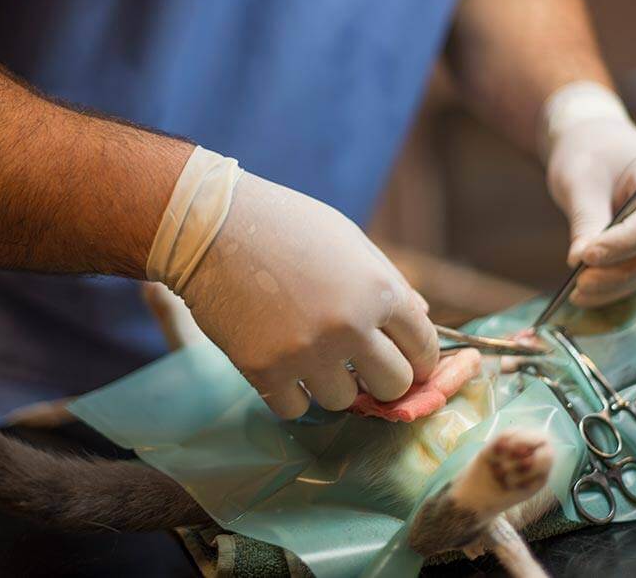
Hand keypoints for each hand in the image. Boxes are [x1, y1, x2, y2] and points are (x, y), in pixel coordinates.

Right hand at [178, 172, 438, 418]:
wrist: (210, 227)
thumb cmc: (286, 225)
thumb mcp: (349, 240)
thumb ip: (389, 282)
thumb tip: (423, 318)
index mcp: (379, 289)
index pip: (424, 348)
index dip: (419, 358)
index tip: (406, 361)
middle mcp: (350, 326)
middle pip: (394, 386)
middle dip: (382, 380)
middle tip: (362, 367)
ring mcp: (307, 352)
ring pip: (344, 401)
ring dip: (332, 383)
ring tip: (311, 353)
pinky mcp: (265, 371)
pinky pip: (297, 409)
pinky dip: (292, 393)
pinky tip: (281, 363)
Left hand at [546, 118, 635, 306]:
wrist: (592, 143)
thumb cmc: (589, 152)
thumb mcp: (580, 179)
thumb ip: (585, 218)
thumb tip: (579, 261)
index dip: (624, 242)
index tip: (586, 256)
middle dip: (620, 271)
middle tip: (579, 285)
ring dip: (616, 286)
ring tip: (577, 294)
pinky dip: (615, 285)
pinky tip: (587, 295)